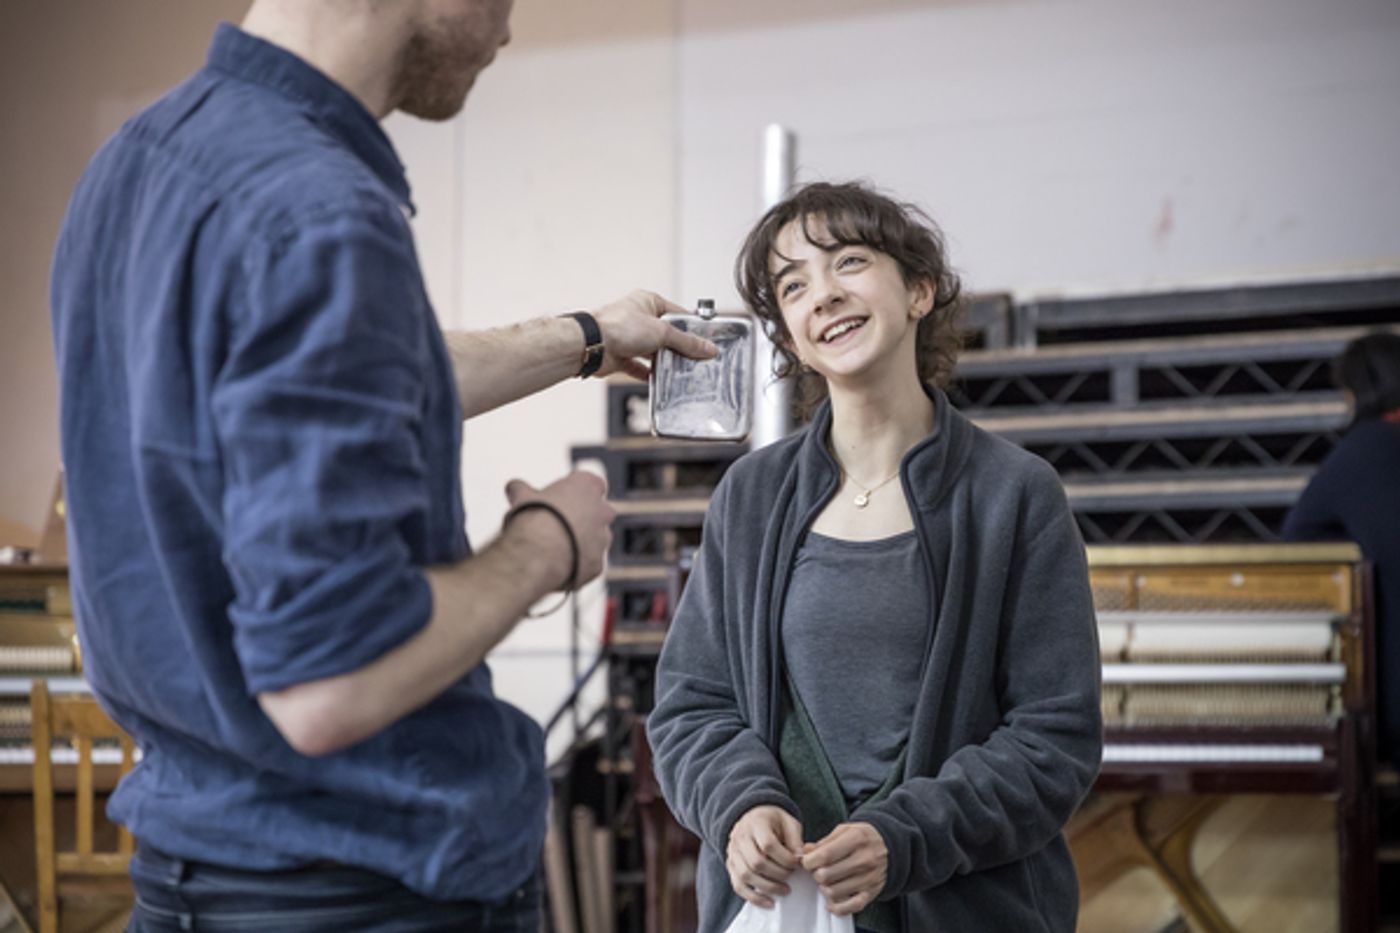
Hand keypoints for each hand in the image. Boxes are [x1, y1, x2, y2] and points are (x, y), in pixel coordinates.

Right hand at [503, 472, 613, 588]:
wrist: (538, 554)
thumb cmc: (533, 520)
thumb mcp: (521, 496)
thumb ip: (521, 489)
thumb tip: (514, 487)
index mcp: (588, 485)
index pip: (590, 483)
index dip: (573, 493)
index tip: (558, 501)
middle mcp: (602, 510)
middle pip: (597, 512)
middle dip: (582, 518)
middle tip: (557, 525)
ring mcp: (603, 539)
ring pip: (596, 540)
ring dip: (581, 543)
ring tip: (554, 549)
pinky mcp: (598, 565)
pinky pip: (589, 563)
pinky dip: (577, 565)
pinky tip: (557, 566)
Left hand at [590, 290, 717, 379]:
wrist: (591, 345)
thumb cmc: (618, 326)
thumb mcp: (662, 332)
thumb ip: (686, 342)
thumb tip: (706, 347)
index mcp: (648, 302)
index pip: (677, 313)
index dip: (691, 327)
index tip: (705, 340)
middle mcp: (638, 318)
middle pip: (666, 334)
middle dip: (678, 347)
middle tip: (694, 358)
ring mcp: (628, 337)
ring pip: (652, 351)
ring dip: (663, 361)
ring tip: (679, 370)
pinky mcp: (620, 355)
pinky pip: (638, 366)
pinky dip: (647, 373)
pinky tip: (658, 379)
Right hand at [726, 805, 803, 908]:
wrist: (752, 817)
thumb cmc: (774, 822)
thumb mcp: (788, 822)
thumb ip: (795, 840)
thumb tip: (801, 859)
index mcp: (756, 823)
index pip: (768, 844)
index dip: (785, 858)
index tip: (797, 863)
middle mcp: (740, 837)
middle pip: (757, 862)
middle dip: (778, 874)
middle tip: (792, 876)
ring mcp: (733, 852)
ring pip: (746, 875)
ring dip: (768, 887)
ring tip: (785, 890)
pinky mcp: (731, 865)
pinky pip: (738, 885)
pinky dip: (753, 897)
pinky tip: (769, 902)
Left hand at [801, 821, 887, 915]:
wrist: (889, 846)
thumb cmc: (862, 837)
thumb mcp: (844, 830)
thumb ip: (823, 842)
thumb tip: (805, 852)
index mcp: (857, 838)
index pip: (825, 855)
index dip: (809, 861)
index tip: (807, 861)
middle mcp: (865, 858)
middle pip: (826, 875)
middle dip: (816, 874)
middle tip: (818, 870)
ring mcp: (869, 877)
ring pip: (834, 891)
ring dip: (824, 888)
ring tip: (827, 880)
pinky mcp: (872, 892)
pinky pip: (852, 906)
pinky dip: (838, 907)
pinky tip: (832, 901)